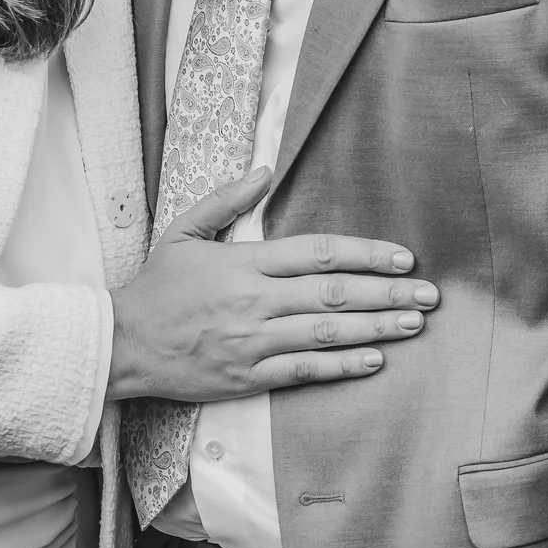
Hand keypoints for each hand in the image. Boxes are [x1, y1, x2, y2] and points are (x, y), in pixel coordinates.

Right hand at [105, 166, 436, 401]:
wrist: (118, 345)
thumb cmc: (155, 288)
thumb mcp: (184, 231)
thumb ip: (227, 200)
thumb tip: (266, 170)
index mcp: (245, 263)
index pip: (319, 252)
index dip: (366, 254)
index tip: (403, 257)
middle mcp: (256, 301)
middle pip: (334, 293)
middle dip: (387, 292)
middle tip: (429, 294)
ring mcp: (252, 342)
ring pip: (326, 333)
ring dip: (375, 328)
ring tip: (413, 324)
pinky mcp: (246, 377)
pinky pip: (303, 372)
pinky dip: (341, 366)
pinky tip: (374, 359)